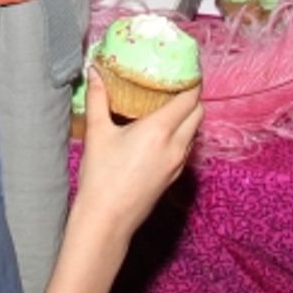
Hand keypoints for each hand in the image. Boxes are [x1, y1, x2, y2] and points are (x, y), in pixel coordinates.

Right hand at [78, 69, 200, 230]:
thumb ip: (97, 98)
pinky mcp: (173, 178)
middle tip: (173, 86)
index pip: (190, 97)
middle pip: (198, 112)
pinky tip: (161, 134)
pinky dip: (181, 135)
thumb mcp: (97, 133)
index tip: (183, 69)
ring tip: (167, 107)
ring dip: (187, 117)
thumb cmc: (100, 178)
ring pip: (194, 132)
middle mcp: (175, 146)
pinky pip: (186, 149)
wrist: (106, 222)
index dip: (191, 80)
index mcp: (160, 130)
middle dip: (191, 97)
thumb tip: (94, 71)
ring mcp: (177, 164)